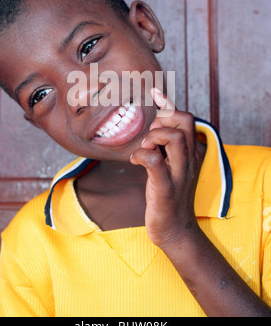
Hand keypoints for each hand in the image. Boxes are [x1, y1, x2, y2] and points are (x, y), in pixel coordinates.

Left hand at [130, 88, 202, 248]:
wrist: (175, 230)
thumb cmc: (168, 194)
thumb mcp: (170, 166)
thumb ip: (164, 146)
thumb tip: (152, 126)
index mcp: (191, 152)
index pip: (186, 118)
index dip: (168, 105)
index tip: (154, 95)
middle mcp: (189, 159)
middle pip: (185, 122)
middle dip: (162, 120)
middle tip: (149, 136)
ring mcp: (179, 174)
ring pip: (175, 138)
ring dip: (154, 136)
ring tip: (144, 147)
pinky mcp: (166, 189)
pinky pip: (155, 163)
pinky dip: (142, 155)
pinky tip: (134, 160)